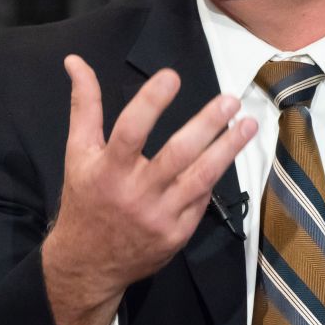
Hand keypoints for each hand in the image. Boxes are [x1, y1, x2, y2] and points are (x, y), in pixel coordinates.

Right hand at [42, 55, 256, 324]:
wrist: (87, 264)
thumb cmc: (85, 198)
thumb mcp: (78, 152)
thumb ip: (84, 106)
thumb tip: (75, 61)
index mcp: (108, 170)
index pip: (131, 130)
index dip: (151, 102)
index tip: (172, 76)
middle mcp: (136, 194)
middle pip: (177, 154)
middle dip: (207, 125)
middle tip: (230, 101)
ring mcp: (160, 217)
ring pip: (200, 178)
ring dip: (228, 149)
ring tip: (249, 124)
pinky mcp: (177, 234)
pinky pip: (202, 200)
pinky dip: (216, 175)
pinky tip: (231, 153)